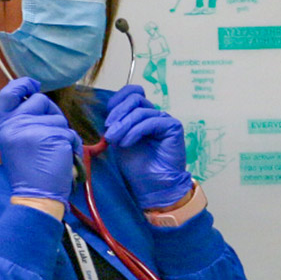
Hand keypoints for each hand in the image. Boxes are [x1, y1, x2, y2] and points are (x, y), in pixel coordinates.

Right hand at [0, 78, 79, 202]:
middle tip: (51, 135)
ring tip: (54, 153)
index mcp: (5, 125)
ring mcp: (33, 129)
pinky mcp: (52, 136)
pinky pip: (70, 133)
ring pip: (58, 118)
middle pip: (40, 100)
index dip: (22, 84)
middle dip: (51, 113)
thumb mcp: (16, 144)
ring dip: (63, 133)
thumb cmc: (29, 174)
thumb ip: (23, 123)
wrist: (35, 198)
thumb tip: (39, 101)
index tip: (33, 84)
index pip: (8, 94)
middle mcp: (16, 124)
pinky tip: (63, 159)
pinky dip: (72, 145)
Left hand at [104, 85, 192, 209]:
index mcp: (141, 115)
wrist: (153, 186)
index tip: (107, 120)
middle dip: (118, 113)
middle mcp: (154, 114)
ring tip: (115, 141)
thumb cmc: (138, 167)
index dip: (117, 100)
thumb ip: (116, 124)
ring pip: (140, 110)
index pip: (131, 93)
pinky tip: (127, 143)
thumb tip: (108, 113)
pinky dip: (135, 131)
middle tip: (109, 132)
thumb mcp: (119, 140)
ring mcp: (164, 119)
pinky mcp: (173, 126)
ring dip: (124, 125)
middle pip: (135, 98)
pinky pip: (151, 121)